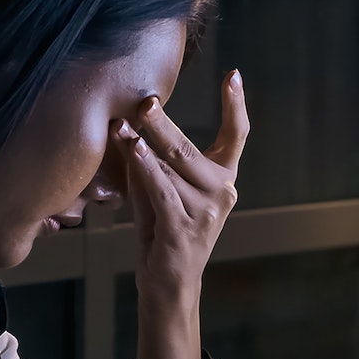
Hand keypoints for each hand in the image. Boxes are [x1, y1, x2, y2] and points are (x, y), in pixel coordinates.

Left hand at [114, 70, 247, 300]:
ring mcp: (206, 212)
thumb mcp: (158, 190)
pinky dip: (146, 169)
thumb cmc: (162, 232)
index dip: (235, 106)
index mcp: (222, 179)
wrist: (168, 283)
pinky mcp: (184, 229)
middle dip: (163, 124)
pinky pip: (162, 191)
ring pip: (170, 170)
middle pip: (190, 149)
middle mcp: (222, 193)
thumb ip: (148, 161)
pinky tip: (135, 150)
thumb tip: (127, 123)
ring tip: (121, 127)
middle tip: (145, 101)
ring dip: (142, 148)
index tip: (234, 75)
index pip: (236, 137)